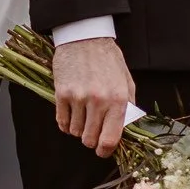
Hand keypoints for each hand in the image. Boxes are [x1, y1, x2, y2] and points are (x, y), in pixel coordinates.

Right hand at [53, 36, 135, 157]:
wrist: (85, 37)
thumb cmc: (107, 59)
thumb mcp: (126, 81)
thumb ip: (128, 107)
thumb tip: (124, 130)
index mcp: (118, 99)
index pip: (109, 139)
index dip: (105, 151)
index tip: (103, 151)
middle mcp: (98, 101)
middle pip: (89, 139)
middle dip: (91, 140)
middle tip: (92, 131)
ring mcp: (78, 98)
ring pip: (75, 132)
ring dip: (79, 129)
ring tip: (83, 116)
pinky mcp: (61, 93)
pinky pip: (62, 122)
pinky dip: (66, 123)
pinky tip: (71, 114)